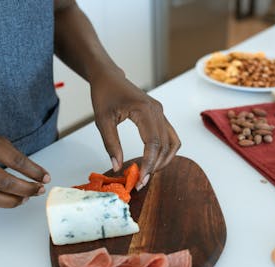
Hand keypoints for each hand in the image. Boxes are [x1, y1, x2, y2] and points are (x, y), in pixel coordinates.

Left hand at [90, 73, 180, 189]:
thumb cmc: (104, 94)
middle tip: (141, 181)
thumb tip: (117, 166)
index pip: (153, 143)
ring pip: (172, 143)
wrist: (108, 77)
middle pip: (165, 146)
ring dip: (164, 161)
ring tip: (148, 172)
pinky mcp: (160, 116)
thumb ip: (111, 144)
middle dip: (155, 166)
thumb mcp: (102, 120)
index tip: (140, 178)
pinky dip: (165, 151)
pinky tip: (153, 160)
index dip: (149, 163)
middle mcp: (157, 111)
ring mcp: (161, 113)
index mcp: (144, 110)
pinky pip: (170, 137)